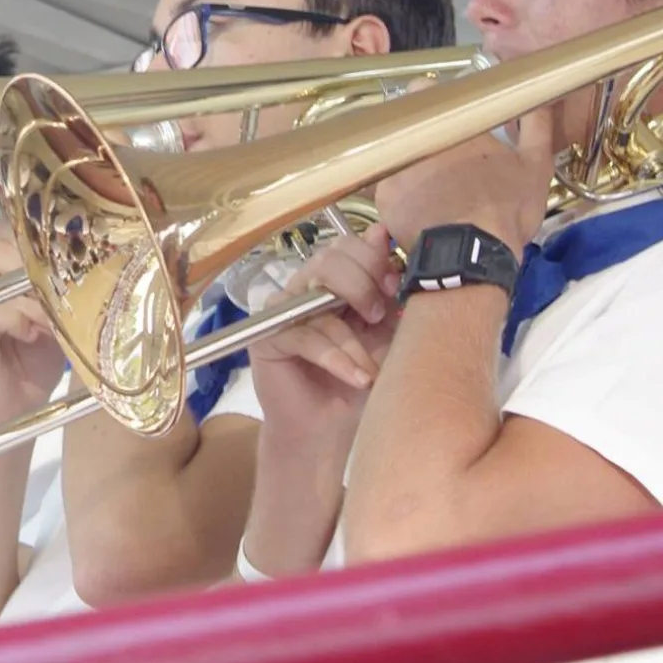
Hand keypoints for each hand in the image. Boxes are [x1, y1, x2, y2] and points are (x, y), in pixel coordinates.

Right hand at [0, 219, 66, 426]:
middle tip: (63, 288)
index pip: (17, 226)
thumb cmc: (36, 363)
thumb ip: (70, 291)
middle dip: (37, 257)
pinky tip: (32, 334)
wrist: (14, 411)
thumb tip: (105, 267)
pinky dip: (16, 317)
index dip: (44, 234)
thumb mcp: (61, 319)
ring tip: (50, 316)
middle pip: (0, 234)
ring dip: (30, 286)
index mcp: (4, 270)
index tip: (78, 258)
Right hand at [247, 224, 400, 432]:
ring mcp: (284, 310)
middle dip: (362, 285)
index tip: (395, 287)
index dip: (373, 260)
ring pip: (318, 295)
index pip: (348, 246)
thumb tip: (382, 233)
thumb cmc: (360, 380)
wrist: (332, 430)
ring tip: (372, 369)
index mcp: (336, 281)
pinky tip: (358, 378)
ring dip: (354, 338)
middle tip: (379, 318)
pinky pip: (306, 336)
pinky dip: (337, 359)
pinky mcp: (268, 336)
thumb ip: (385, 288)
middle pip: (329, 259)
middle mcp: (306, 288)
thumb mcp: (385, 332)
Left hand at [374, 105, 555, 253]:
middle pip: (405, 126)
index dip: (429, 100)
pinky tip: (421, 210)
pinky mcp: (383, 198)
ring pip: (395, 158)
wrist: (472, 255)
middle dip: (419, 136)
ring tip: (432, 189)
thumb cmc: (505, 207)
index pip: (422, 90)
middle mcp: (414, 140)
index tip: (441, 115)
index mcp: (450, 123)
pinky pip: (389, 190)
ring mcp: (394, 169)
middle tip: (441, 158)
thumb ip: (536, 126)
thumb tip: (541, 100)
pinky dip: (402, 198)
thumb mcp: (535, 165)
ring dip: (409, 167)